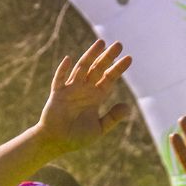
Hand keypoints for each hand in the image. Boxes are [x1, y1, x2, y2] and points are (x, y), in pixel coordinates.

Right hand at [38, 39, 131, 153]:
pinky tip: (68, 59)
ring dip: (90, 56)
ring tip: (101, 43)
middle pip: (98, 69)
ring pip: (82, 68)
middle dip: (107, 57)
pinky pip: (59, 80)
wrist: (56, 143)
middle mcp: (84, 90)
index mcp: (95, 97)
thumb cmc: (76, 137)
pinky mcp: (57, 94)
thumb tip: (128, 107)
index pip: (109, 79)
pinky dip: (63, 70)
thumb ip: (112, 118)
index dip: (118, 69)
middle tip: (119, 44)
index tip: (129, 58)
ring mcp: (70, 90)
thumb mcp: (99, 129)